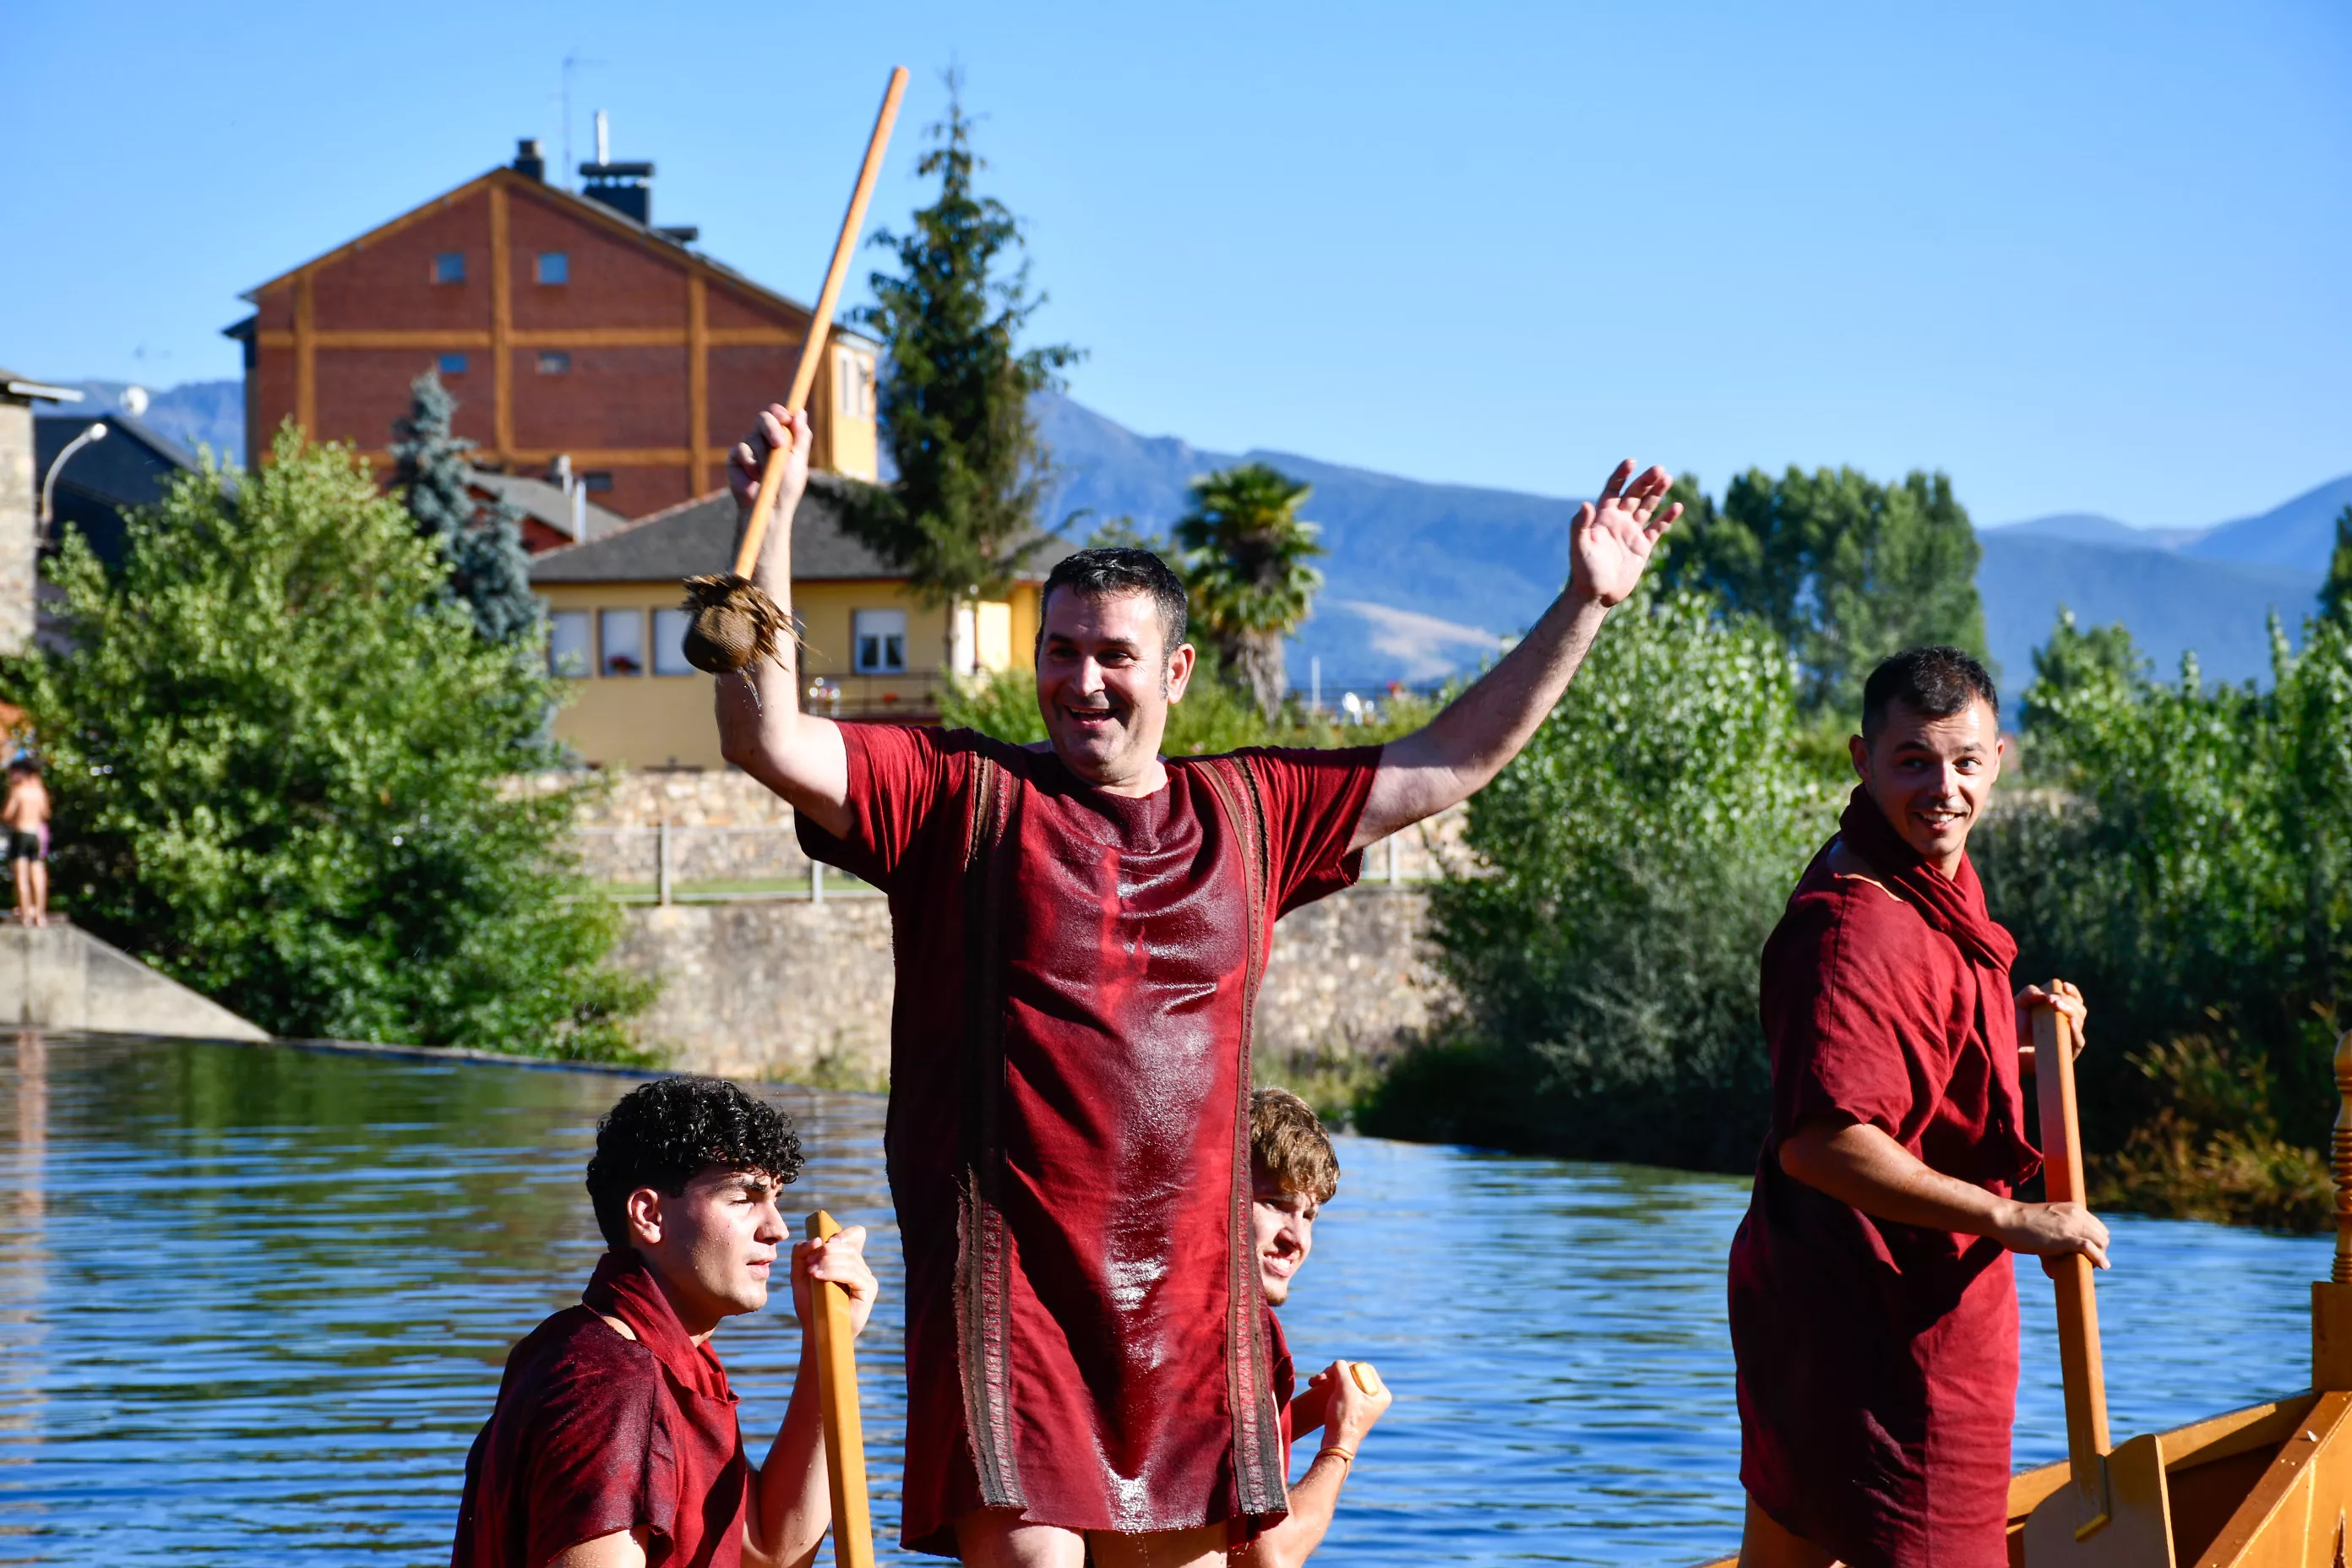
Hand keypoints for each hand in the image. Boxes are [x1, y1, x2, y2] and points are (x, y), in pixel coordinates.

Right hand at [728, 405, 812, 527]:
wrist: (769, 508)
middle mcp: (763, 439)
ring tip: (767, 474)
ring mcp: (748, 448)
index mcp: (781, 437)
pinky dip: (751, 464)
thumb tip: (800, 412)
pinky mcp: (735, 458)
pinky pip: (741, 450)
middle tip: (779, 444)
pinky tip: (754, 478)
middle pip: (763, 418)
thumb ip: (801, 437)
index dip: (780, 412)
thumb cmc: (786, 487)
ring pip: (753, 436)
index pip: (778, 415)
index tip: (786, 418)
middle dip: (771, 428)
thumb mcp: (798, 461)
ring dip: (764, 456)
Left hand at [790, 1224, 878, 1337]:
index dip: (843, 1234)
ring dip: (826, 1261)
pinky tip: (817, 1276)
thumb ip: (801, 1254)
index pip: (857, 1235)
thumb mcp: (800, 1275)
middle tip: (808, 1264)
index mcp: (849, 1261)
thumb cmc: (811, 1305)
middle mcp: (861, 1268)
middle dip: (825, 1251)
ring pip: (849, 1258)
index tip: (824, 1243)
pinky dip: (832, 1271)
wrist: (817, 1332)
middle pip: (847, 1247)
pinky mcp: (868, 1290)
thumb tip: (816, 1239)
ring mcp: (867, 1279)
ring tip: (810, 1272)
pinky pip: (852, 1273)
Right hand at [1306, 1359, 1393, 1448]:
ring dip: (1329, 1379)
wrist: (1336, 1443)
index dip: (1347, 1367)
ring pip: (1345, 1381)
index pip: (1364, 1368)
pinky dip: (1330, 1387)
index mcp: (1381, 1394)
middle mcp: (1375, 1398)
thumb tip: (1338, 1364)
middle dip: (1335, 1374)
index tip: (1334, 1374)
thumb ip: (1341, 1369)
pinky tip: (1319, 1387)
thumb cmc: (1344, 1419)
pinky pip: (1341, 1390)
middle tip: (1322, 1378)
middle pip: (1353, 1374)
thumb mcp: (1344, 1388)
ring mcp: (1363, 1404)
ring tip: (1316, 1383)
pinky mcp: (1351, 1409)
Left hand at [1568, 460, 1681, 607]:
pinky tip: (1677, 506)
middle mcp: (1618, 520)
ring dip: (1657, 493)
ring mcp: (1631, 532)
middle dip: (1646, 481)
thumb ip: (1580, 525)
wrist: (1596, 594)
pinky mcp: (1642, 547)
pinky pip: (1657, 528)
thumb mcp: (1579, 546)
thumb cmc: (1583, 571)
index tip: (1631, 462)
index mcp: (1602, 516)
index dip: (1621, 475)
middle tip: (1659, 470)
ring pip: (1647, 507)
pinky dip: (1667, 518)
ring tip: (1667, 478)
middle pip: (1634, 494)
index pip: (1612, 489)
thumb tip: (1586, 504)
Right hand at [1993, 1199, 2110, 1268]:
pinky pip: (2090, 1248)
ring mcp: (2071, 1225)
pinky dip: (2099, 1258)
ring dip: (2098, 1257)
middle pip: (2102, 1236)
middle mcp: (2076, 1214)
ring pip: (2101, 1242)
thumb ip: (2056, 1234)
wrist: (2005, 1219)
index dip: (2096, 1242)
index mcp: (2073, 1208)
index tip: (2087, 1253)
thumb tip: (2054, 1267)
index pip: (2097, 1227)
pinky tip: (2102, 1266)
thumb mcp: (2046, 1220)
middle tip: (2086, 1262)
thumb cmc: (2019, 1223)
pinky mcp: (2065, 1238)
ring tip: (2086, 1266)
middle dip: (2099, 1250)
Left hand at [2016, 978, 2087, 1061]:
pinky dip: (2076, 1031)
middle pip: (2079, 1010)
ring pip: (2079, 1023)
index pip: (2074, 1001)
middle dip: (2068, 1001)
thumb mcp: (2018, 1004)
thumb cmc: (2012, 1027)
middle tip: (2052, 999)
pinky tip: (2070, 1022)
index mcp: (2058, 1013)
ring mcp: (2066, 1040)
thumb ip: (2029, 993)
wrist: (2004, 1049)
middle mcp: (2065, 1025)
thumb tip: (2045, 994)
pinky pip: (2078, 1043)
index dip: (2072, 992)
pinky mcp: (2066, 1055)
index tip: (2064, 985)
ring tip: (2056, 1005)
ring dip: (2070, 1011)